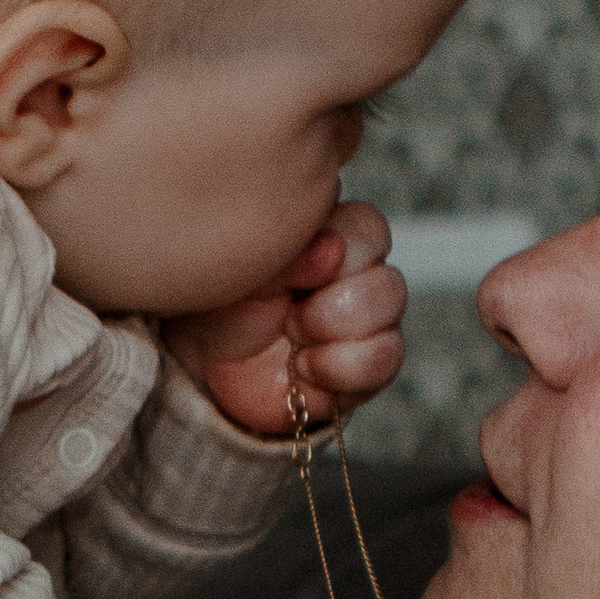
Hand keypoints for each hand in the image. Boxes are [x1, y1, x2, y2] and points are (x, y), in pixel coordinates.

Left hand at [164, 203, 403, 437]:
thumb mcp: (244, 268)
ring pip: (390, 316)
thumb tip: (332, 249)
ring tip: (294, 339)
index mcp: (333, 238)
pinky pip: (385, 362)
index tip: (297, 274)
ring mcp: (366, 324)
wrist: (209, 364)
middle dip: (331, 305)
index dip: (340, 252)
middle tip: (288, 315)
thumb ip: (289, 251)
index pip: (368, 229)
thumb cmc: (225, 302)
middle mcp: (359, 278)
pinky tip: (305, 369)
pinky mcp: (366, 369)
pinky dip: (339, 367)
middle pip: (388, 280)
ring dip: (334, 331)